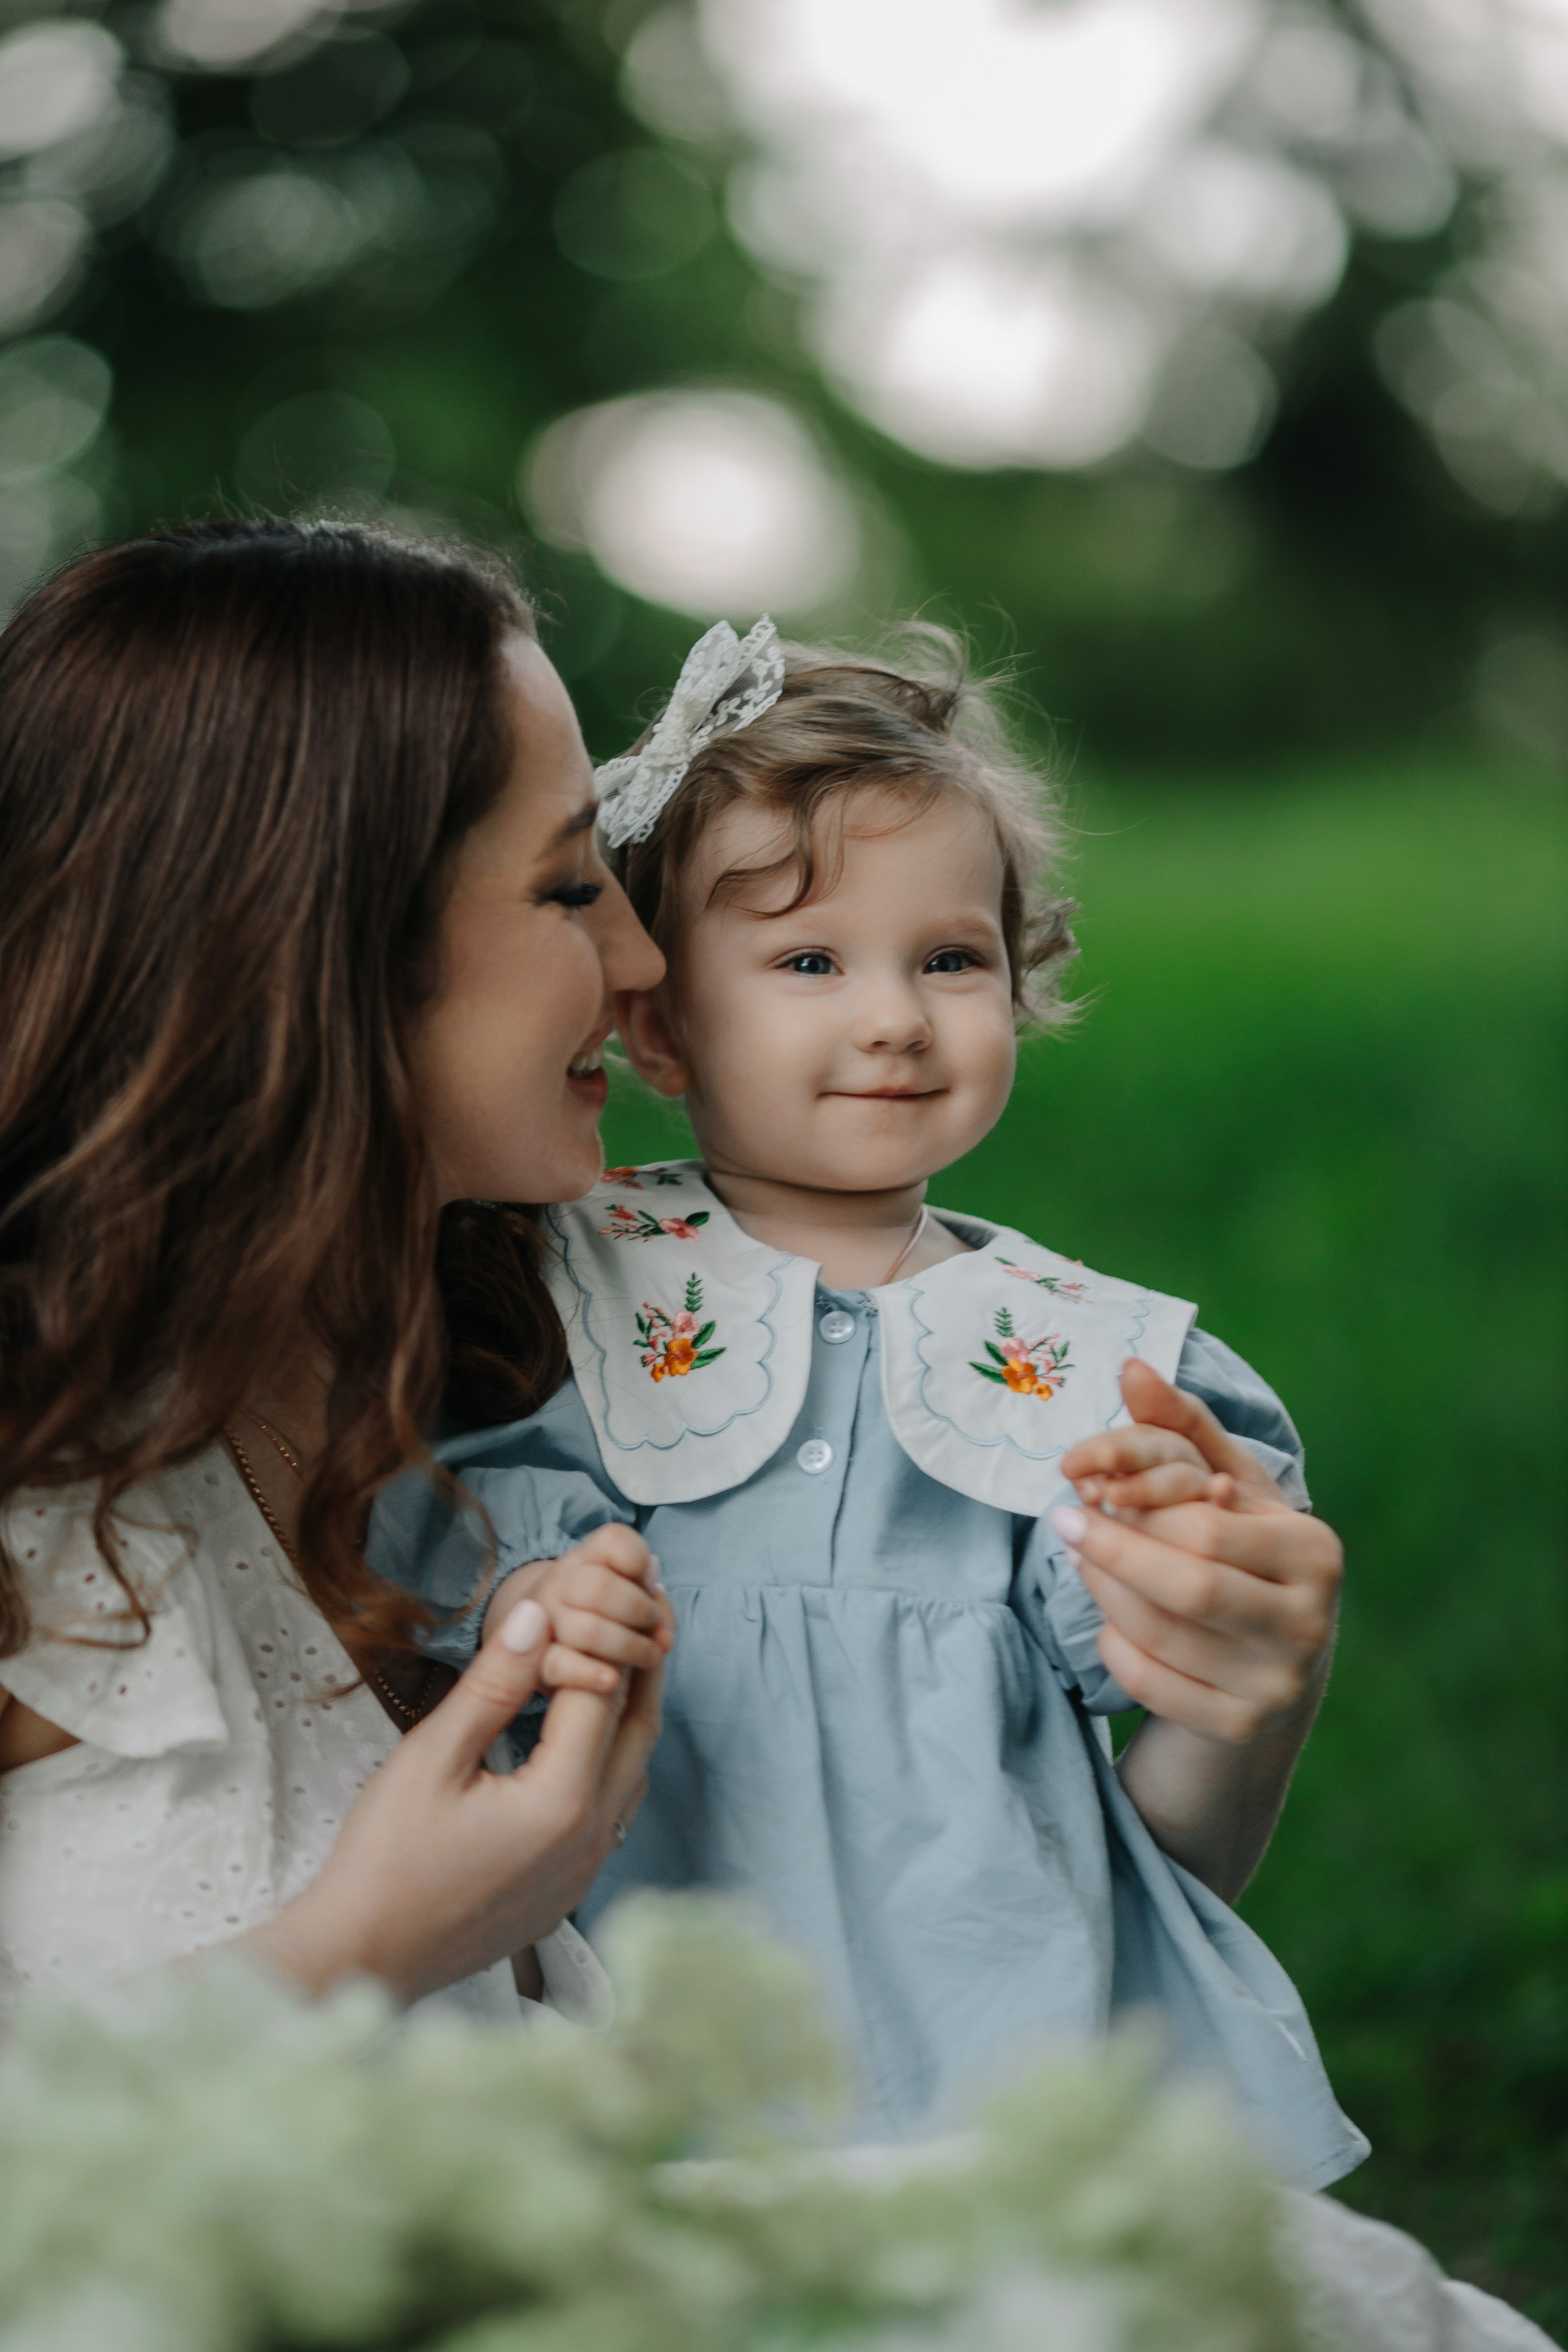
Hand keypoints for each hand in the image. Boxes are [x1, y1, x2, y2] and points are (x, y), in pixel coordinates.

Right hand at [247, 1595, 660, 2003]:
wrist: (364, 1960)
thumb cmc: (385, 1860)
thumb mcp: (431, 1756)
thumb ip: (493, 1684)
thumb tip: (539, 1615)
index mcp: (562, 1800)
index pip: (600, 1693)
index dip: (597, 1633)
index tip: (596, 1588)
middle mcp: (591, 1838)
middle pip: (637, 1731)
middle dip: (639, 1664)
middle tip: (639, 1608)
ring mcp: (585, 1871)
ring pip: (634, 1774)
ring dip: (630, 1715)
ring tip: (618, 1659)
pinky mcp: (570, 1891)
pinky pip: (615, 1812)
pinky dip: (614, 1762)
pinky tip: (588, 1737)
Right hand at [483, 1523, 674, 1696]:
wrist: (539, 1636)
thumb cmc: (599, 1612)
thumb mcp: (623, 1591)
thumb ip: (645, 1588)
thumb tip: (656, 1586)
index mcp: (586, 1558)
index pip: (614, 1541)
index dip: (637, 1560)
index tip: (650, 1584)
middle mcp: (559, 1582)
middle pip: (601, 1587)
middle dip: (638, 1609)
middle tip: (653, 1625)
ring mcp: (544, 1621)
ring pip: (588, 1630)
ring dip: (629, 1646)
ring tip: (650, 1656)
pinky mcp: (535, 1660)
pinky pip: (558, 1665)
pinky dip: (589, 1674)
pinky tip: (612, 1680)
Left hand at [1054, 1360, 1341, 1746]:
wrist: (1270, 1667)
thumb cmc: (1244, 1554)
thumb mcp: (1228, 1484)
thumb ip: (1180, 1426)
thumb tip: (1130, 1368)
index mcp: (1314, 1552)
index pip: (1207, 1526)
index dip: (1136, 1505)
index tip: (1079, 1480)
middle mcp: (1308, 1623)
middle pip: (1187, 1585)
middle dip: (1113, 1550)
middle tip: (1065, 1522)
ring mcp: (1276, 1684)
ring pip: (1162, 1634)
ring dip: (1103, 1590)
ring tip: (1080, 1555)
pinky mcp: (1239, 1727)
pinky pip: (1150, 1681)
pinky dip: (1115, 1643)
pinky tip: (1109, 1617)